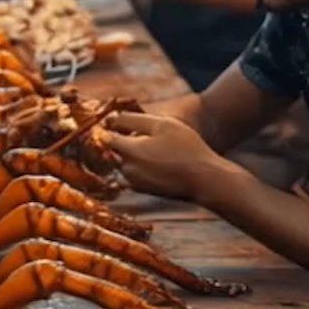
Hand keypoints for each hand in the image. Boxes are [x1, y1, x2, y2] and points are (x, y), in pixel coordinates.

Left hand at [100, 112, 217, 199]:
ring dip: (130, 152)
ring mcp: (133, 182)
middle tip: (143, 132)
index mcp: (128, 151)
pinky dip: (139, 164)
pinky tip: (158, 158)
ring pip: (122, 161)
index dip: (109, 126)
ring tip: (155, 145)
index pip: (104, 137)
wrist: (204, 179)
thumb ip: (131, 120)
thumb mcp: (161, 124)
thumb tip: (110, 119)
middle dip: (121, 139)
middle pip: (112, 149)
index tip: (117, 120)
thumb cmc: (186, 147)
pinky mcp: (141, 189)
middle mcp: (126, 169)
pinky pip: (132, 172)